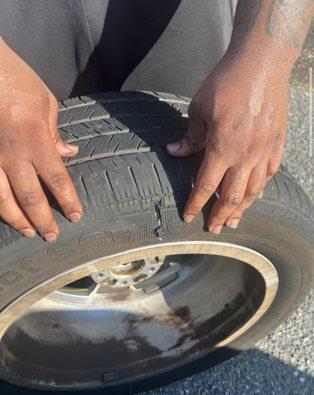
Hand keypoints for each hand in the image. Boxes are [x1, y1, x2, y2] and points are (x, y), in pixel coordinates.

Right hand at [0, 38, 81, 240]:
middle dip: (42, 219)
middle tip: (52, 236)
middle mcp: (11, 151)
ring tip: (28, 232)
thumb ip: (55, 133)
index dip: (67, 201)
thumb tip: (67, 154)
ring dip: (16, 219)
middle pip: (30, 195)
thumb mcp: (45, 102)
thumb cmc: (16, 79)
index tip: (75, 216)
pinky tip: (3, 213)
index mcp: (35, 137)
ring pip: (2, 197)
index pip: (56, 178)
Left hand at [167, 51, 288, 233]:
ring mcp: (264, 151)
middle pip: (231, 197)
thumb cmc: (227, 83)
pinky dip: (261, 187)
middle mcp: (245, 156)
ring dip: (242, 209)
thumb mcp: (199, 110)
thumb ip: (190, 137)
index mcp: (221, 149)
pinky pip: (270, 173)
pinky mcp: (277, 143)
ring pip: (253, 190)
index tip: (189, 216)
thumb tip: (175, 151)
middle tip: (213, 229)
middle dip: (220, 216)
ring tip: (233, 221)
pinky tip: (255, 194)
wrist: (261, 63)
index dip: (196, 204)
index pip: (205, 186)